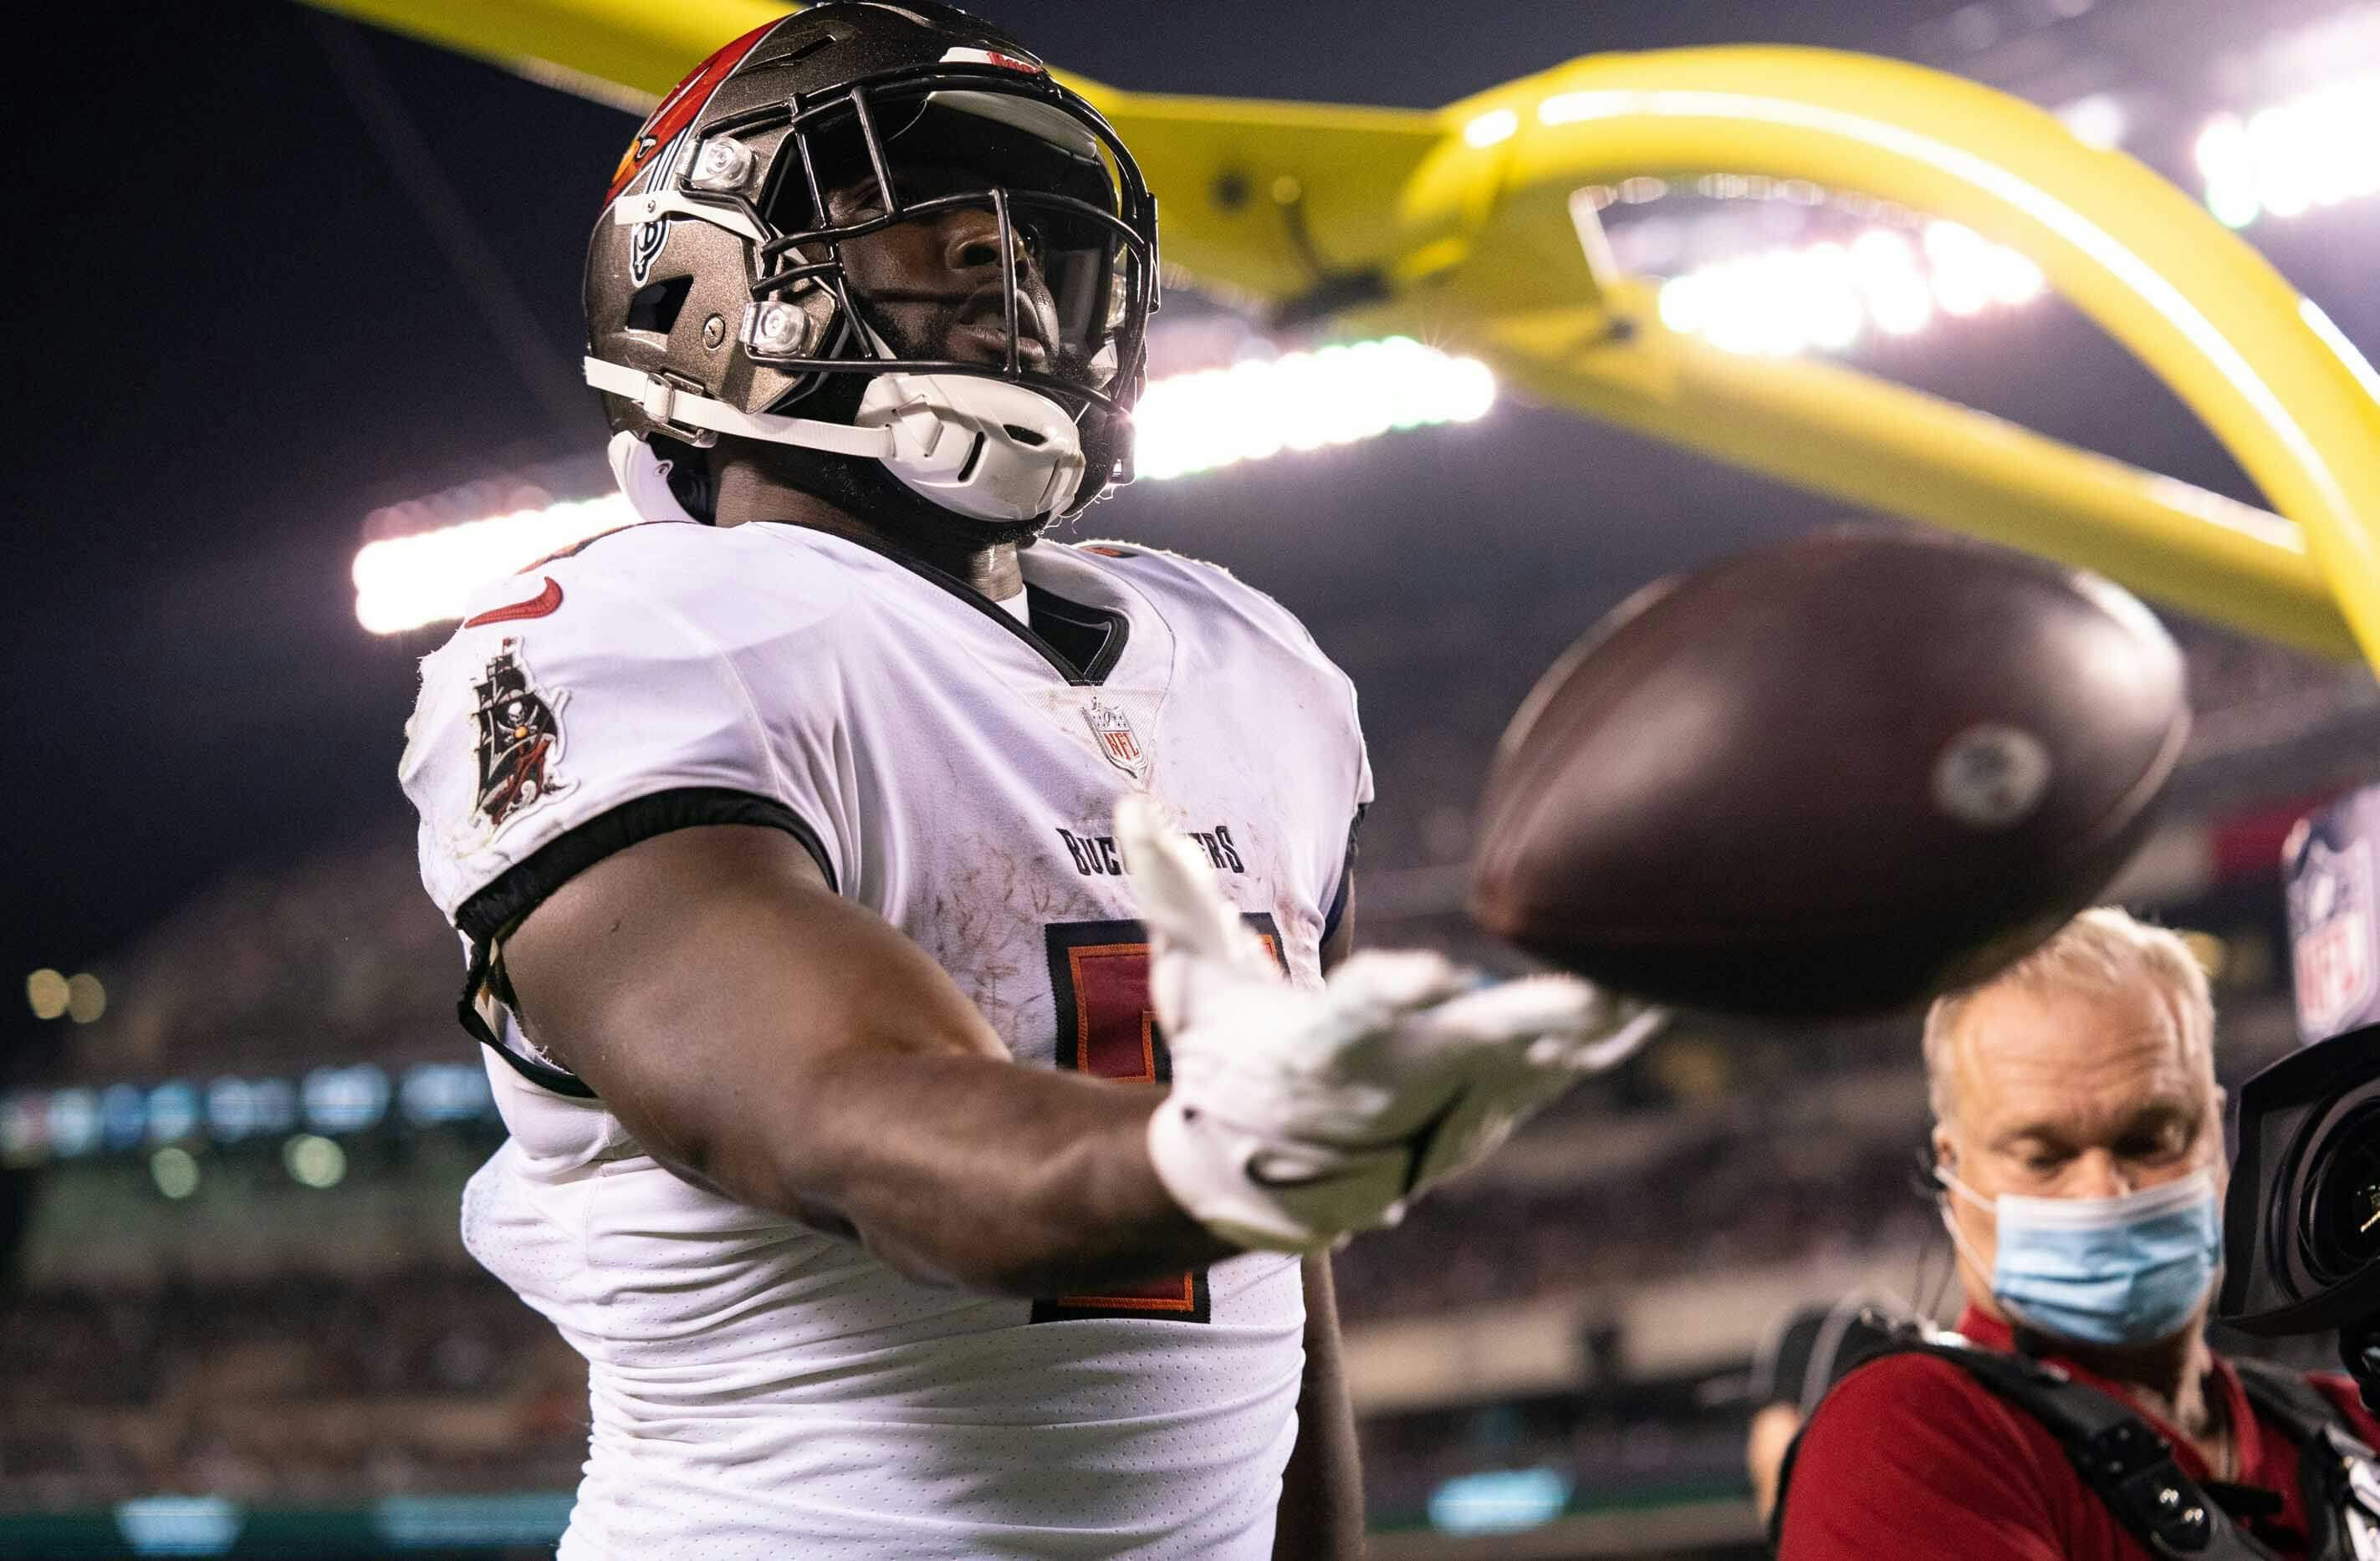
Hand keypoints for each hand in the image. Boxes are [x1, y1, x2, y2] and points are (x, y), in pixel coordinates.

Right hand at [1118, 794, 1662, 1251]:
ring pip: (1533, 1060)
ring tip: (1653, 979)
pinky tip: (1660, 997)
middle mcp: (1396, 1080)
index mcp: (1320, 1047)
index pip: (1356, 1017)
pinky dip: (1607, 1039)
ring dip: (1591, 1025)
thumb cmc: (1228, 1064)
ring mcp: (1452, 1102)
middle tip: (1586, 992)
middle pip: (1469, 1047)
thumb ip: (1173, 894)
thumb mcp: (1192, 986)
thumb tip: (1134, 804)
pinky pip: (1560, 1071)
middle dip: (1529, 1021)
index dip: (1393, 995)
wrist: (1268, 1180)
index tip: (1431, 972)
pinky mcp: (1490, 1108)